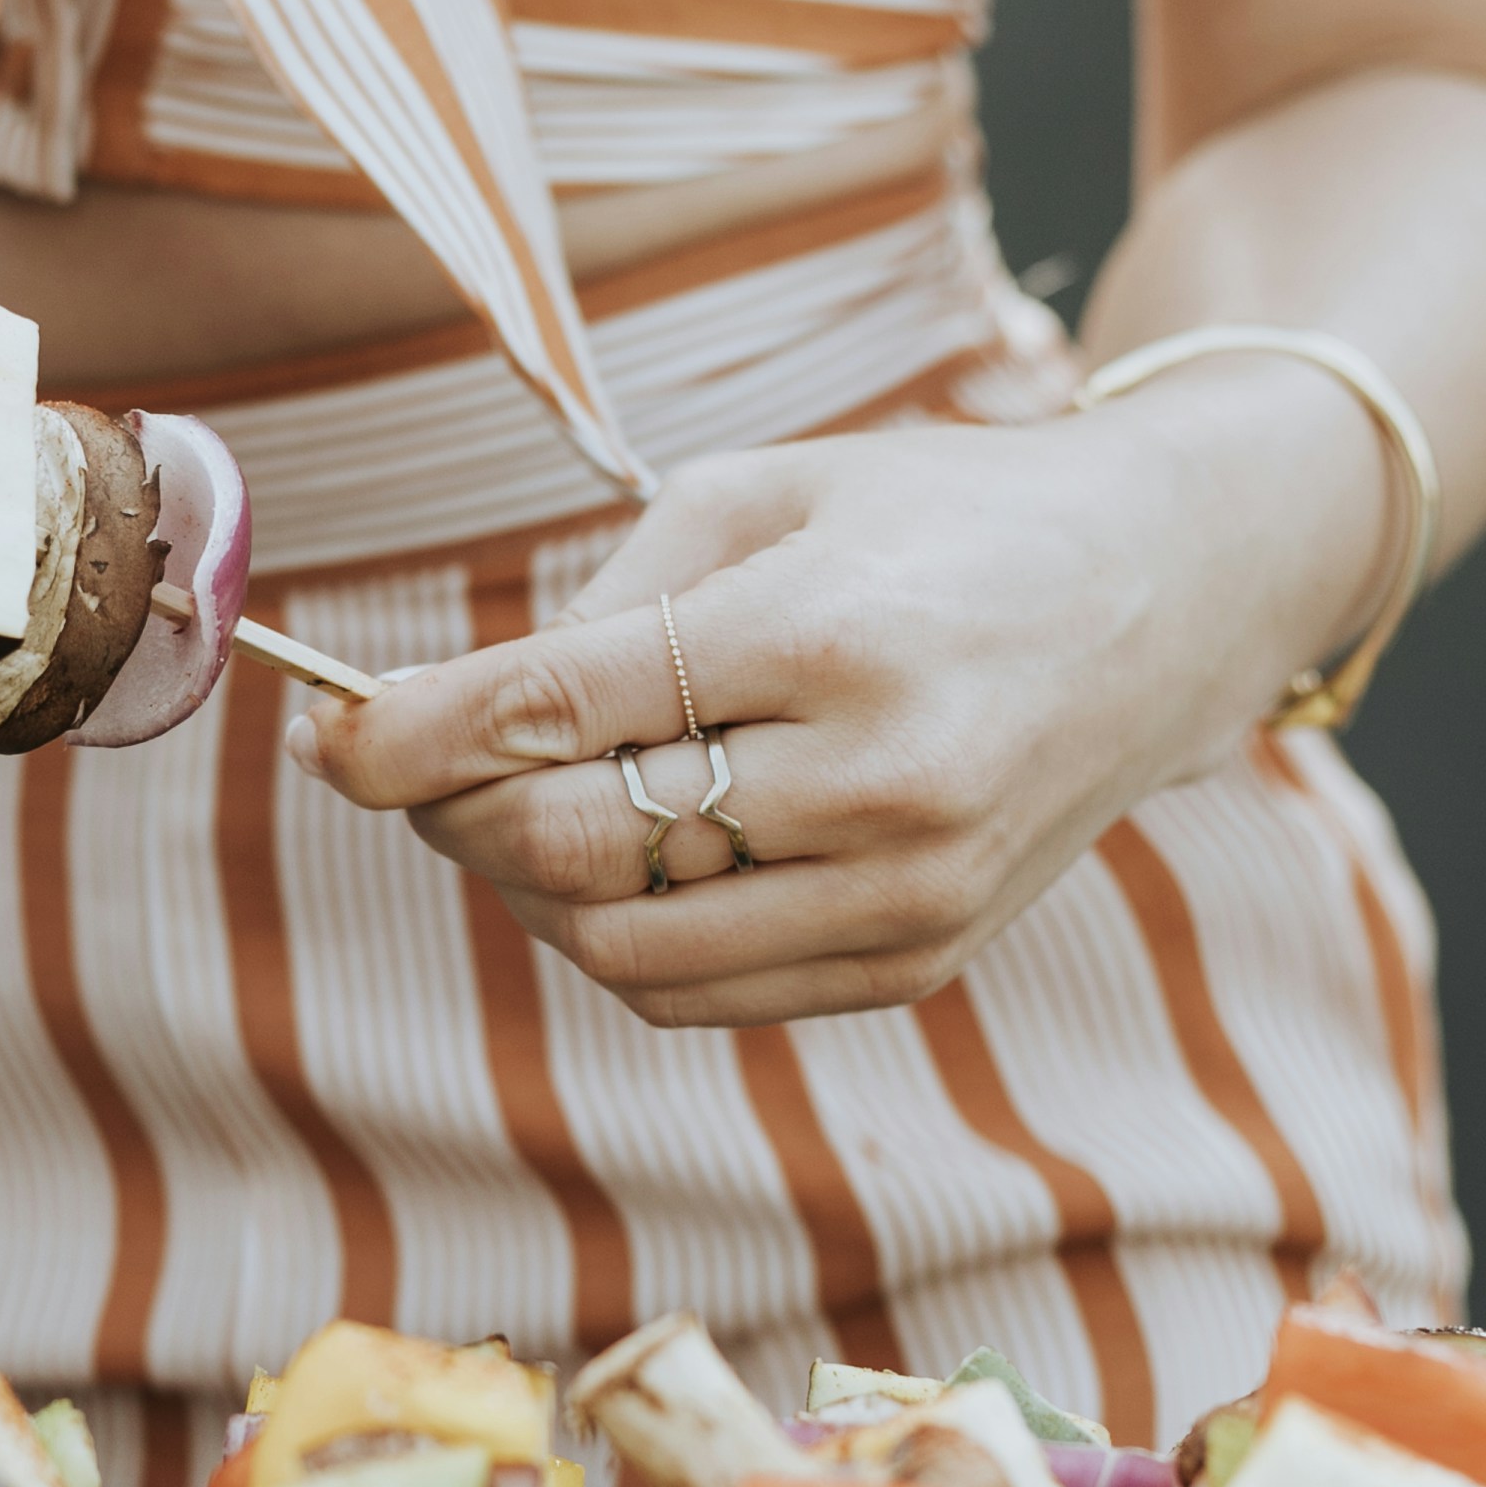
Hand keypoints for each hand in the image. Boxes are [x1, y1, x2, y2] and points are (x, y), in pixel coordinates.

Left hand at [292, 398, 1373, 1028]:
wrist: (1164, 597)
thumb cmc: (941, 521)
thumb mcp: (768, 492)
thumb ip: (603, 604)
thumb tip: (441, 713)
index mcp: (823, 632)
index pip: (551, 712)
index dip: (403, 738)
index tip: (321, 738)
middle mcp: (874, 778)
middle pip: (566, 844)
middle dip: (450, 813)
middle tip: (411, 768)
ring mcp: (905, 889)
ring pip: (618, 945)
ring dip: (527, 890)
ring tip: (515, 811)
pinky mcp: (919, 960)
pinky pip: (701, 994)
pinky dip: (621, 939)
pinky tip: (621, 863)